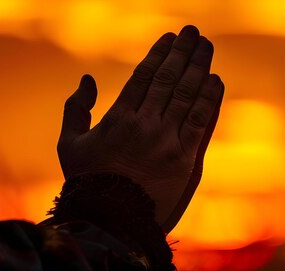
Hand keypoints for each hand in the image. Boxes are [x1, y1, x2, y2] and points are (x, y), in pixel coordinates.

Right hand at [57, 25, 223, 232]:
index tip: (170, 37)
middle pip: (168, 79)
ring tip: (206, 48)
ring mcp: (166, 142)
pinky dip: (209, 101)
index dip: (159, 53)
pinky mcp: (185, 160)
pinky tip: (215, 81)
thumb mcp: (69, 145)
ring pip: (186, 96)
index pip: (143, 76)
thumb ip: (75, 109)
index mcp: (117, 118)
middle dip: (183, 53)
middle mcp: (144, 124)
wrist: (110, 223)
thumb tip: (87, 78)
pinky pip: (199, 123)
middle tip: (194, 33)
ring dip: (199, 68)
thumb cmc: (87, 183)